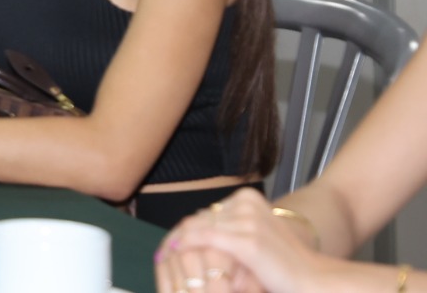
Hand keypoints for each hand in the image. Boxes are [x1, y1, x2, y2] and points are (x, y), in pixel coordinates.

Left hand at [156, 189, 335, 292]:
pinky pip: (204, 238)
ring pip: (198, 227)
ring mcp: (247, 220)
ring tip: (164, 256)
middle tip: (162, 250)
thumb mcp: (255, 236)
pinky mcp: (246, 241)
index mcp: (249, 198)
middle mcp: (247, 203)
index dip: (186, 227)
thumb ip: (231, 227)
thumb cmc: (285, 263)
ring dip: (180, 243)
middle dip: (180, 235)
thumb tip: (197, 226)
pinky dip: (185, 245)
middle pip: (200, 217)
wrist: (314, 279)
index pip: (207, 211)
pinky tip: (173, 254)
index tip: (170, 241)